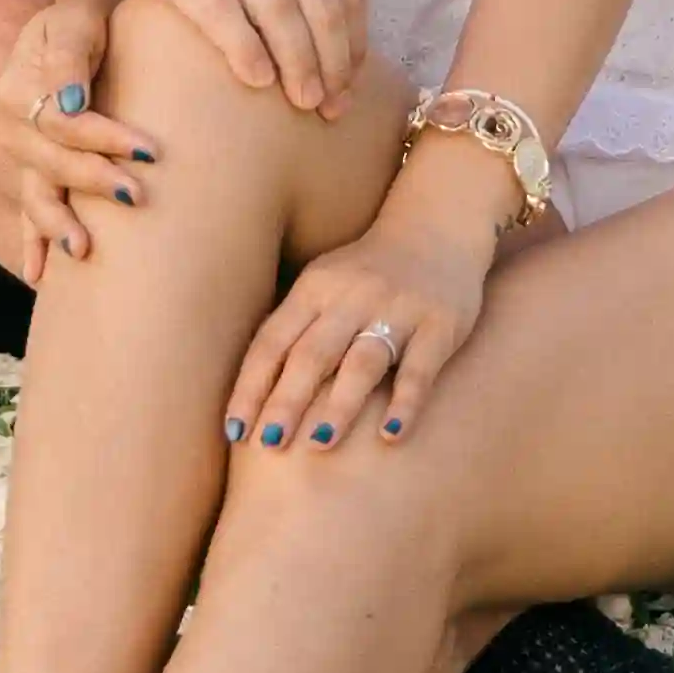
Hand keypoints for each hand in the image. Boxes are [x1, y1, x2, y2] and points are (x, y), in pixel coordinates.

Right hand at [0, 0, 141, 269]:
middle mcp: (12, 119)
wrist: (89, 12)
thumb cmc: (93, 11)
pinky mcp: (32, 167)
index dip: (103, 138)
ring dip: (56, 224)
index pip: (60, 123)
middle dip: (91, 181)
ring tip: (83, 250)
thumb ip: (71, 51)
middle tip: (137, 196)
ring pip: (34, 193)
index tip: (150, 150)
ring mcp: (20, 148)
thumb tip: (71, 103)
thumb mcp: (80, 13)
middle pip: (47, 163)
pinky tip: (38, 275)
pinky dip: (32, 240)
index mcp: (19, 82)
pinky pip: (28, 208)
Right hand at [81, 0, 364, 115]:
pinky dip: (248, 53)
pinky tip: (257, 83)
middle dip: (336, 64)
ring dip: (301, 67)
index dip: (355, 40)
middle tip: (335, 108)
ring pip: (283, 14)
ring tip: (306, 104)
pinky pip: (224, 14)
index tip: (351, 79)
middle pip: (322, 6)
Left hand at [225, 157, 505, 453]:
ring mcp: (398, 309)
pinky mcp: (440, 325)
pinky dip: (404, 403)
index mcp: (315, 288)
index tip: (233, 432)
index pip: (273, 342)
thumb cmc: (368, 273)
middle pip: (312, 354)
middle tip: (269, 445)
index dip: (250, 388)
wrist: (438, 227)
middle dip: (287, 402)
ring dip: (339, 405)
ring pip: (362, 362)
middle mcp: (352, 297)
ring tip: (319, 444)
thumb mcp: (323, 285)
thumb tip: (251, 396)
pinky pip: (420, 370)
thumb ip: (294, 329)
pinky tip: (389, 434)